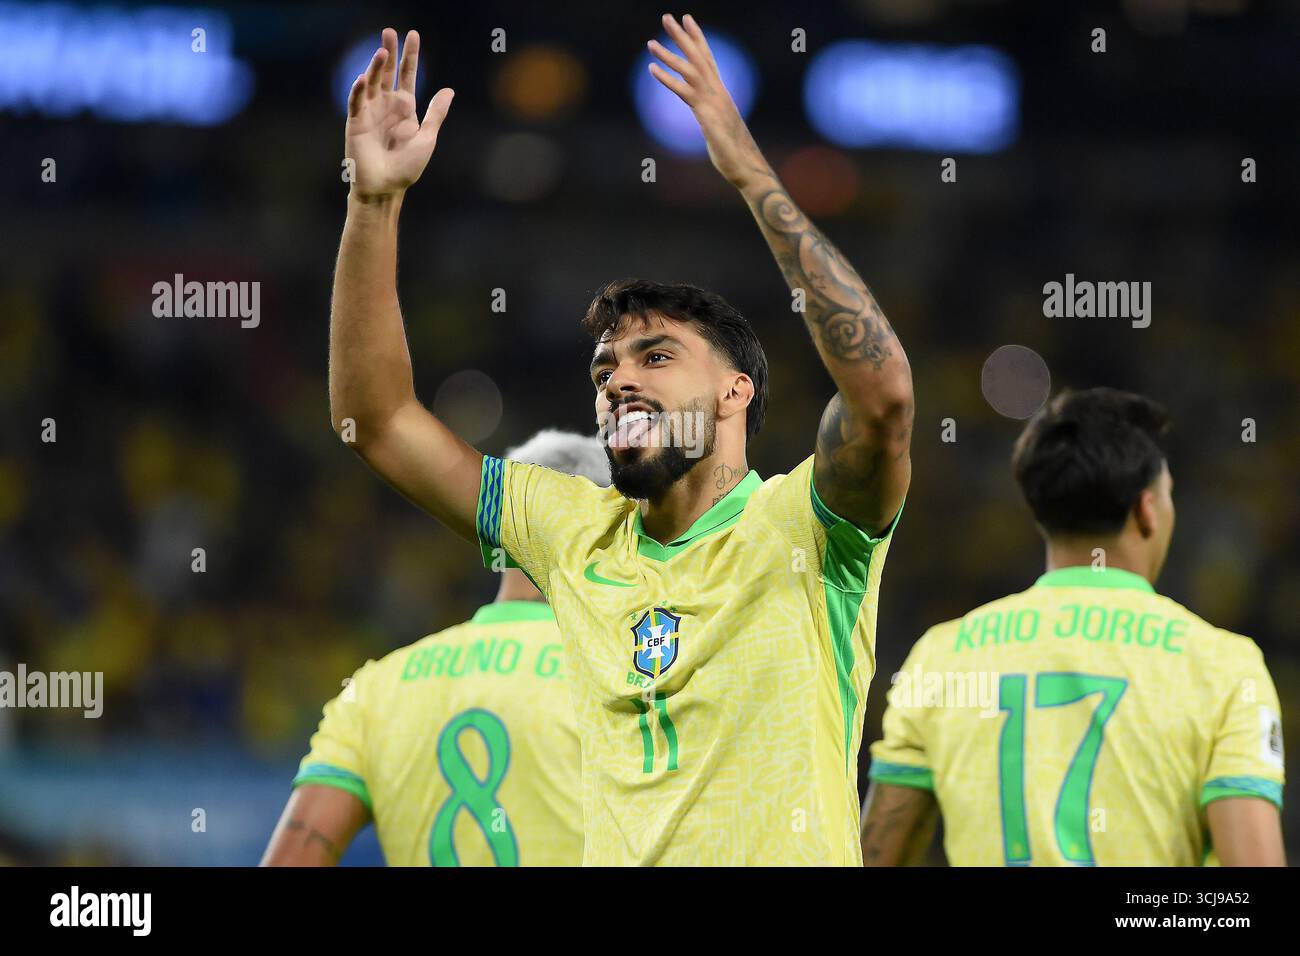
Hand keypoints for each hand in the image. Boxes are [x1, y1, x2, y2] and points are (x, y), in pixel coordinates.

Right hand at [346, 28, 453, 200]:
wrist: (387, 188)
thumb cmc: (407, 167)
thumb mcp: (427, 137)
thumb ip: (435, 113)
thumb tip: (449, 90)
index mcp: (404, 108)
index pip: (407, 75)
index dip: (410, 56)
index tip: (413, 36)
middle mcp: (386, 105)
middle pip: (387, 72)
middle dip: (389, 52)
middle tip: (390, 32)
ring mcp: (370, 112)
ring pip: (372, 83)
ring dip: (376, 67)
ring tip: (382, 51)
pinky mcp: (356, 123)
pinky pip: (356, 102)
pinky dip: (359, 90)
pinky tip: (364, 77)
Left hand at [647, 13, 768, 190]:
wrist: (747, 168)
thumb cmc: (736, 154)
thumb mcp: (721, 131)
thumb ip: (713, 121)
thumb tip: (709, 121)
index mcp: (720, 94)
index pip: (708, 59)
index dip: (697, 39)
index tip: (688, 21)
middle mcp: (717, 92)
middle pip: (698, 57)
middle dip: (682, 35)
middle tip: (667, 16)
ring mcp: (712, 102)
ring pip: (689, 70)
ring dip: (669, 54)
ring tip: (651, 42)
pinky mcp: (706, 114)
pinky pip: (684, 92)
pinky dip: (667, 79)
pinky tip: (652, 69)